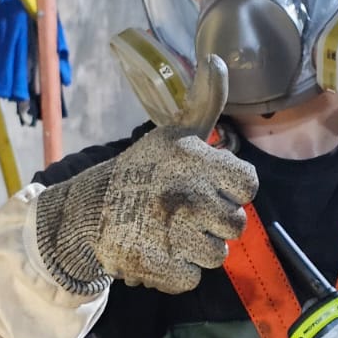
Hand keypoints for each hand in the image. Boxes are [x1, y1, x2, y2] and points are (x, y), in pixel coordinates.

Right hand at [34, 55, 258, 293]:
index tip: (211, 187)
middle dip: (216, 223)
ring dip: (198, 250)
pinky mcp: (155, 264)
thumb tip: (217, 58)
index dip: (233, 190)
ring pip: (216, 255)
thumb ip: (204, 101)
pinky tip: (160, 252)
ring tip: (173, 234)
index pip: (247, 185)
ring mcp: (169, 232)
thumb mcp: (174, 132)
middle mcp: (183, 194)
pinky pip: (192, 279)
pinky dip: (178, 272)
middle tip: (188, 214)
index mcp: (192, 159)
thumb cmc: (144, 169)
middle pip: (236, 225)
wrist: (89, 209)